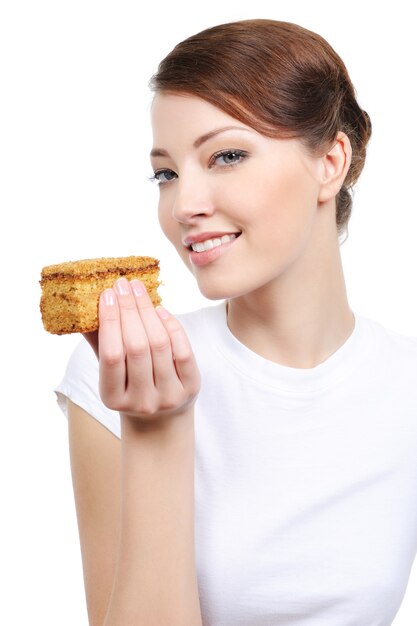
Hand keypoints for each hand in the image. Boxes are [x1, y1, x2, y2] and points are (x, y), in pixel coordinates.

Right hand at [83, 278, 199, 423]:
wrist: (160, 421)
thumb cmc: (129, 387)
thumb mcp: (110, 373)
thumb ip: (98, 342)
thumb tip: (84, 303)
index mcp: (114, 399)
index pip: (111, 355)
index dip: (109, 322)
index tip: (106, 294)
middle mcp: (143, 401)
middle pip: (137, 347)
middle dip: (129, 310)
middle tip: (123, 284)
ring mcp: (169, 396)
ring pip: (160, 345)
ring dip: (148, 312)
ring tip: (139, 291)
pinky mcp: (191, 388)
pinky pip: (183, 350)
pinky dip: (171, 326)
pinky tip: (160, 310)